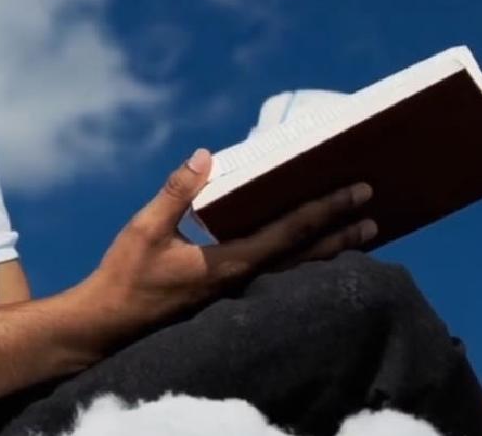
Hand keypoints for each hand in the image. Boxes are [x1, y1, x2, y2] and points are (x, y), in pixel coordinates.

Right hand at [76, 149, 376, 341]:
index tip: (356, 191)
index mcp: (228, 264)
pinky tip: (314, 250)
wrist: (108, 325)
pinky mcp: (229, 296)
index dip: (326, 210)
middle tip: (374, 210)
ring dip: (330, 250)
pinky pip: (279, 274)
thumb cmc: (125, 276)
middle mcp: (242, 281)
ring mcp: (237, 292)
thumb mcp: (145, 228)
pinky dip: (305, 260)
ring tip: (362, 233)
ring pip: (297, 269)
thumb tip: (205, 155)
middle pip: (306, 255)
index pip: (290, 233)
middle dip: (342, 232)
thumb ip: (177, 192)